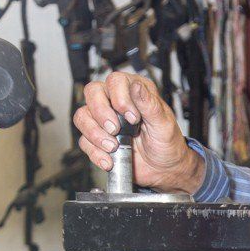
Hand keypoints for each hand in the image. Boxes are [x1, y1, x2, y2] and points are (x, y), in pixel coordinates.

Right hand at [72, 71, 203, 193]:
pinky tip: (110, 159)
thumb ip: (149, 104)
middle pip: (92, 93)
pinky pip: (84, 142)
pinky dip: (95, 152)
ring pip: (82, 116)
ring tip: (113, 146)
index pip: (115, 81)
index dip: (119, 98)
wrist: (164, 169)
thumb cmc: (167, 143)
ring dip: (95, 134)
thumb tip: (136, 86)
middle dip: (101, 113)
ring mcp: (104, 121)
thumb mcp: (164, 124)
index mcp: (133, 91)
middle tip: (115, 129)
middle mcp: (115, 102)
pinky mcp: (98, 139)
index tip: (132, 118)